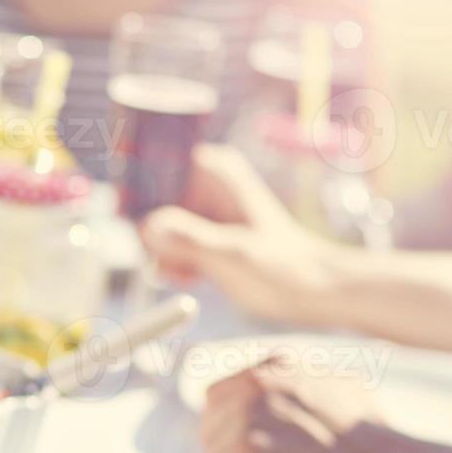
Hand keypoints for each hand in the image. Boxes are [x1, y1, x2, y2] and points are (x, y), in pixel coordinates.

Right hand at [139, 145, 342, 325]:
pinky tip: (190, 278)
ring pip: (157, 226)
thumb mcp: (234, 253)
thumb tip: (149, 227)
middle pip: (149, 198)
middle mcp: (205, 185)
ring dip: (160, 252)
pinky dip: (171, 263)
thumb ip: (191, 238)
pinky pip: (169, 245)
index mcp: (215, 171)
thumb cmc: (285, 266)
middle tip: (166, 259)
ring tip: (186, 272)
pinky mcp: (204, 238)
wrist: (315, 290)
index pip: (156, 162)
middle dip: (149, 231)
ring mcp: (203, 212)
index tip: (139, 223)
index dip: (137, 189)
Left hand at [200, 359, 413, 452]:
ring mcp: (246, 423)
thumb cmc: (371, 435)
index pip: (216, 396)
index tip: (249, 445)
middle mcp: (252, 388)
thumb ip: (293, 381)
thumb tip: (257, 385)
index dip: (228, 425)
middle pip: (209, 428)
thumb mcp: (336, 383)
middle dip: (230, 451)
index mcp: (270, 368)